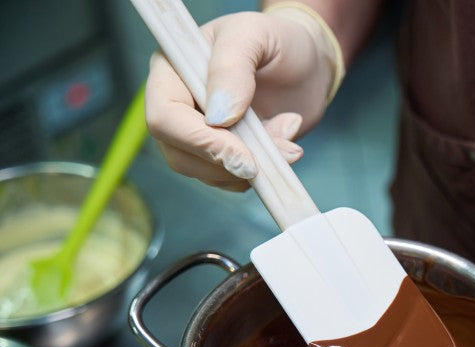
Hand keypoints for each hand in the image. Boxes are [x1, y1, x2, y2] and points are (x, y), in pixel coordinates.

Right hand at [145, 6, 342, 190]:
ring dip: (252, 168)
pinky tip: (284, 143)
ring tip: (287, 136)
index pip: (164, 117)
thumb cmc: (277, 41)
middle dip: (230, 162)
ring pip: (207, 173)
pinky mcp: (225, 155)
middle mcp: (179, 106)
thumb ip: (232, 66)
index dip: (199, 141)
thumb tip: (218, 116)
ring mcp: (201, 134)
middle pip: (179, 154)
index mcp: (172, 71)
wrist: (307, 64)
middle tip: (279, 149)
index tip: (243, 154)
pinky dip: (262, 172)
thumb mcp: (254, 35)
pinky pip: (232, 180)